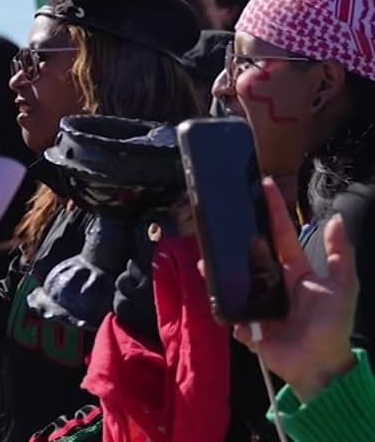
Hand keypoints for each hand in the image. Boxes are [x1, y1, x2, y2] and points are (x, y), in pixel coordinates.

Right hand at [206, 178, 358, 401]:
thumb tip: (335, 218)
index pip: (281, 234)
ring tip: (205, 258)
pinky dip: (224, 302)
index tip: (264, 185)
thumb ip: (340, 254)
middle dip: (236, 234)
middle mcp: (273, 282)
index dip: (274, 210)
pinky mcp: (246, 323)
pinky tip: (213, 288)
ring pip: (234, 278)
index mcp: (294, 270)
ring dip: (218, 268)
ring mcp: (257, 302)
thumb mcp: (344, 287)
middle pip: (250, 252)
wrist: (320, 366)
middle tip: (221, 215)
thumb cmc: (333, 325)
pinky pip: (230, 309)